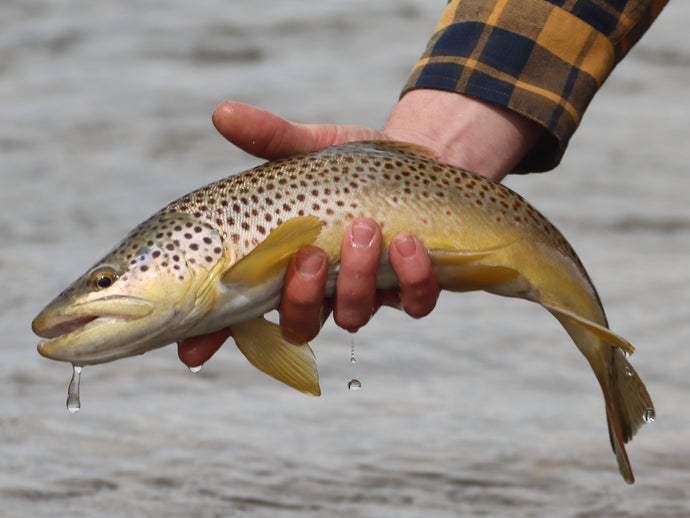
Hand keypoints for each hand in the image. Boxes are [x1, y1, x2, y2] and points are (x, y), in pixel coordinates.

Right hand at [178, 91, 541, 367]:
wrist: (415, 158)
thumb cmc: (349, 164)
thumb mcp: (307, 148)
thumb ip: (269, 138)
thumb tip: (221, 112)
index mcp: (283, 264)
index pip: (239, 311)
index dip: (214, 337)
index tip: (192, 351)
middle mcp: (321, 288)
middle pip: (299, 324)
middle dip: (301, 296)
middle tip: (310, 254)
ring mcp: (367, 291)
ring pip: (352, 315)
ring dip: (356, 280)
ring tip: (366, 230)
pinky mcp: (413, 285)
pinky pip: (414, 303)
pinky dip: (412, 279)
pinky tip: (410, 242)